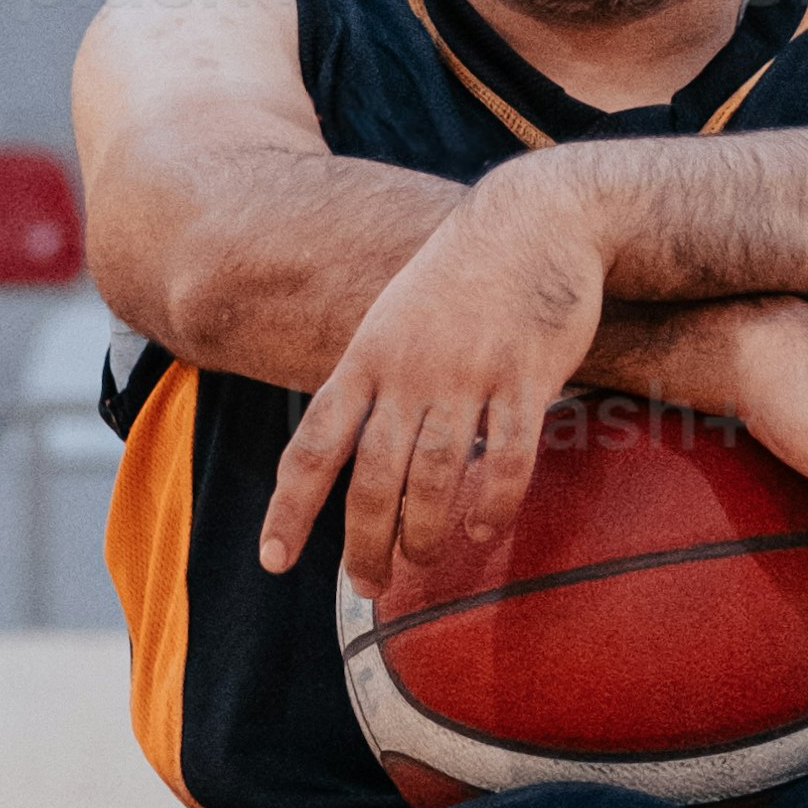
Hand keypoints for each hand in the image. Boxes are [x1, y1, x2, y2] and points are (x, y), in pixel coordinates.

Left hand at [259, 171, 608, 590]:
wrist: (533, 220)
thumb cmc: (459, 279)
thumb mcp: (393, 319)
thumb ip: (371, 382)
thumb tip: (345, 453)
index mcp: (367, 358)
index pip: (315, 445)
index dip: (291, 508)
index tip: (273, 560)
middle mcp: (410, 371)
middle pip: (373, 477)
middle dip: (364, 543)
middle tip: (368, 586)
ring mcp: (468, 374)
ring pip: (435, 476)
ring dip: (423, 533)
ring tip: (420, 563)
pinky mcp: (526, 377)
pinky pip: (507, 458)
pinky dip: (492, 504)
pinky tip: (481, 530)